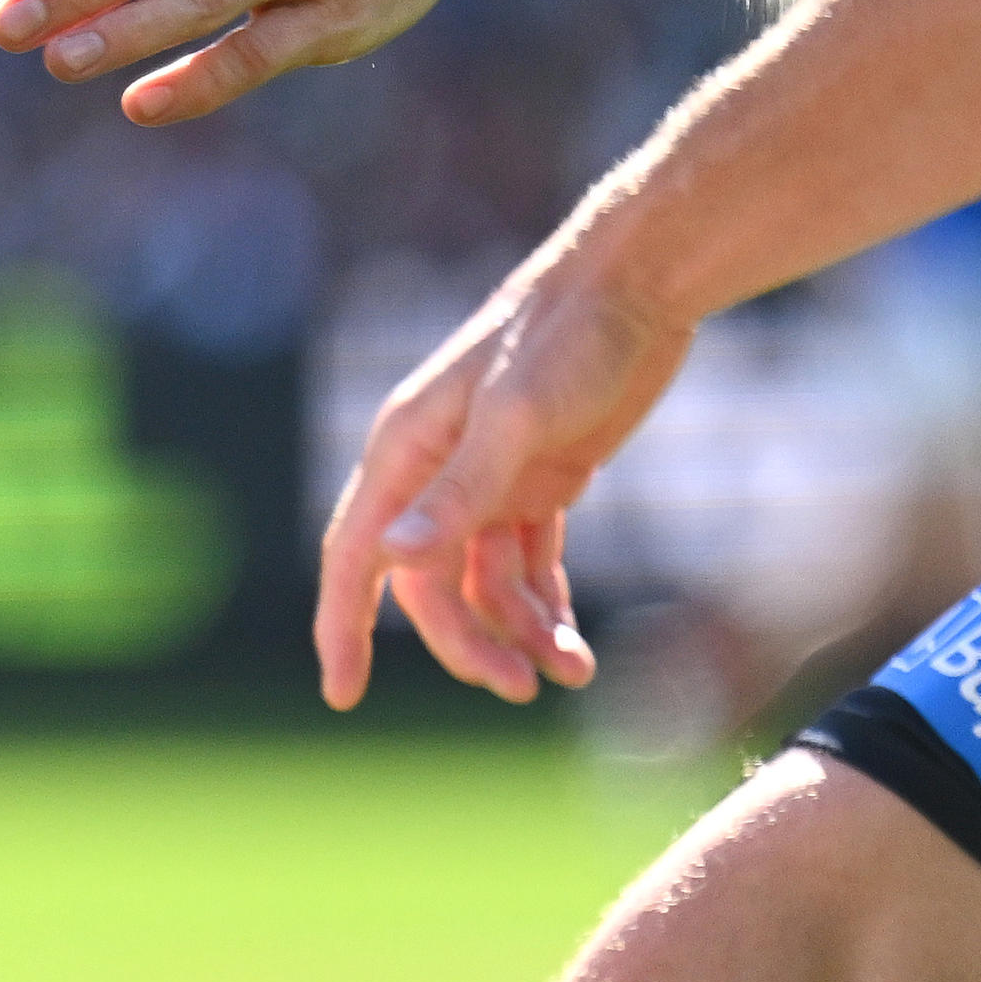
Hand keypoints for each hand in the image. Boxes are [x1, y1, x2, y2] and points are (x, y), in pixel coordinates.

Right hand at [314, 270, 697, 706]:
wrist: (638, 285)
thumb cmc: (567, 336)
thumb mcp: (516, 414)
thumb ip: (460, 489)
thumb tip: (393, 559)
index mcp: (407, 448)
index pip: (356, 553)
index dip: (343, 625)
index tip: (342, 696)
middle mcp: (438, 469)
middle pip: (429, 585)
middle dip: (469, 641)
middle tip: (519, 687)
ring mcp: (491, 479)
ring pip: (486, 583)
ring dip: (522, 630)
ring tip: (574, 669)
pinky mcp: (541, 482)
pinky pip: (530, 566)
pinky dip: (548, 607)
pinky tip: (576, 644)